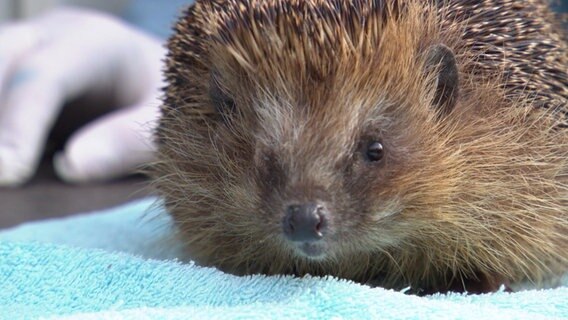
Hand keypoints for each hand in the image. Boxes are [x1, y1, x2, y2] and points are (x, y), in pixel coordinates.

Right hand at [0, 7, 164, 185]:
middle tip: (3, 174)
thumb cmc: (174, 102)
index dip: (19, 126)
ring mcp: (26, 56)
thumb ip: (133, 140)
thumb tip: (71, 167)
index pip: (41, 77)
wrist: (163, 84)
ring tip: (9, 173)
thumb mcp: (171, 121)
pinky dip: (5, 134)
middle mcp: (49, 40)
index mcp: (93, 43)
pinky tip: (12, 162)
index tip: (10, 174)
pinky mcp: (13, 79)